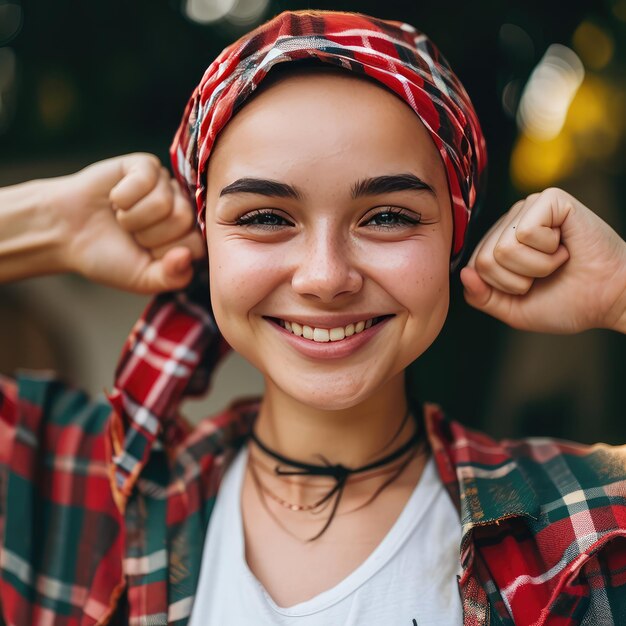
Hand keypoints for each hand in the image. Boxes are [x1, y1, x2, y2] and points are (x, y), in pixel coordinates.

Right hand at [54, 153, 205, 293]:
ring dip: (133, 216)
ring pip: (164, 202)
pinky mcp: (146, 166)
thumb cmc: (108, 256)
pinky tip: (115, 199)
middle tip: (130, 233)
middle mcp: (182, 208)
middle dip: (148, 234)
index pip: (196, 245)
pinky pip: (146, 179)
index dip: (165, 253)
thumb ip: (172, 277)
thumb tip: (186, 256)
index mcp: (186, 236)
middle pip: (182, 220)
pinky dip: (123, 195)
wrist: (66, 232)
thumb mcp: (143, 279)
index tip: (144, 254)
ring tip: (121, 217)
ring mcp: (166, 185)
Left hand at [460, 188, 625, 332]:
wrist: (610, 299)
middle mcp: (510, 221)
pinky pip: (525, 234)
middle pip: (486, 260)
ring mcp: (529, 207)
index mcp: (498, 243)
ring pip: (503, 249)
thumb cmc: (566, 301)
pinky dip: (548, 251)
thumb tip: (463, 273)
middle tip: (548, 273)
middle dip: (519, 279)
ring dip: (536, 266)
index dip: (504, 288)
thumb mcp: (513, 309)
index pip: (474, 267)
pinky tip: (565, 246)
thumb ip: (482, 297)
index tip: (532, 285)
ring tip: (558, 260)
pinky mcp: (549, 199)